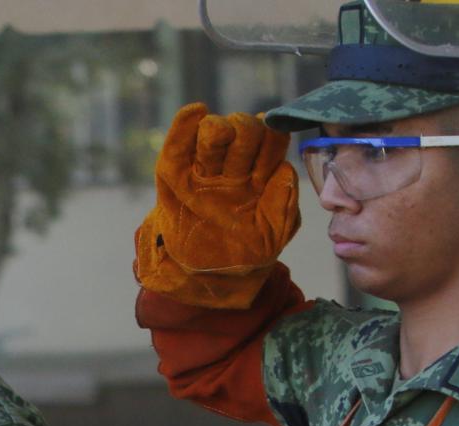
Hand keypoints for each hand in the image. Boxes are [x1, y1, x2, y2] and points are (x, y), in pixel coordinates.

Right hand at [134, 103, 298, 309]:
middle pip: (243, 133)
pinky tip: (195, 112)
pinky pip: (176, 149)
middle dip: (245, 130)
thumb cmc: (243, 258)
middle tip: (240, 138)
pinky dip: (182, 128)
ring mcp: (202, 174)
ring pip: (212, 136)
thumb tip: (284, 170)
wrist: (206, 281)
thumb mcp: (273, 236)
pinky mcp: (173, 181)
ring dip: (218, 128)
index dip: (273, 134)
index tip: (273, 132)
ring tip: (217, 134)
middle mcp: (232, 170)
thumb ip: (283, 204)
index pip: (270, 141)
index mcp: (259, 177)